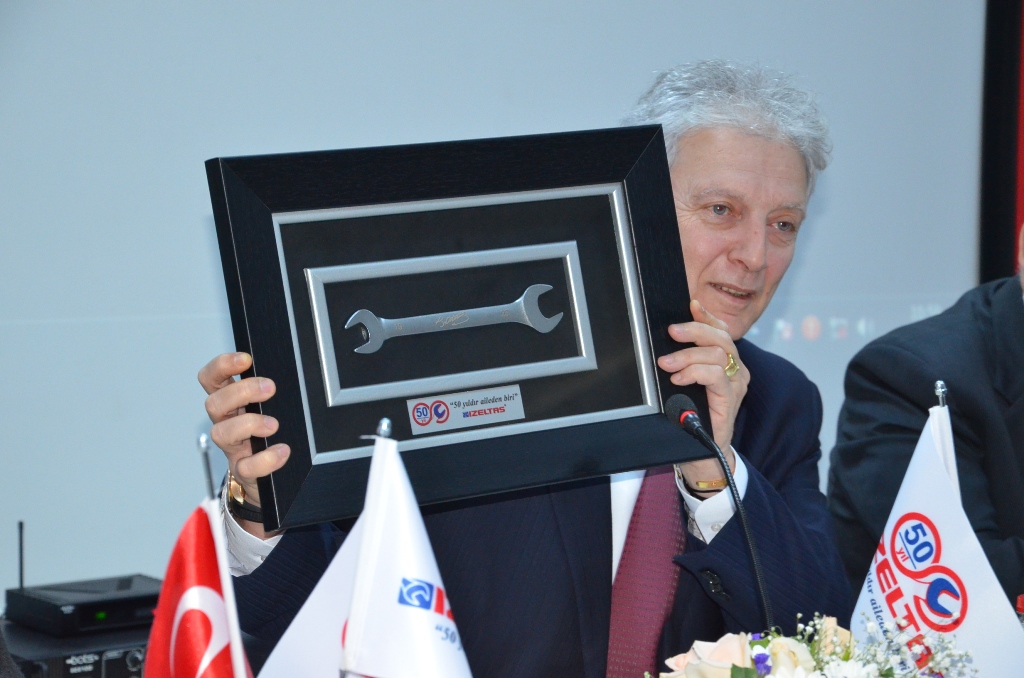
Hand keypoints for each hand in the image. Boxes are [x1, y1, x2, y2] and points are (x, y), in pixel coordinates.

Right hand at [199, 352, 289, 537]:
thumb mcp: (270, 406)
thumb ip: (271, 391)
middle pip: (214, 402)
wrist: (271, 477)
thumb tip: (299, 369)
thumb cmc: (270, 433)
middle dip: (242, 391)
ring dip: (249, 424)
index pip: (211, 378)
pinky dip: (265, 459)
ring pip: (221, 433)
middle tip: (270, 388)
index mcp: (231, 402)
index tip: (246, 359)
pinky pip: (246, 467)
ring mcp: (233, 448)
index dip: (222, 365)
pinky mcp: (244, 471)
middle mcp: (226, 422)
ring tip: (273, 425)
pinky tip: (282, 451)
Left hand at [657, 299, 749, 488]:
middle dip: (694, 330)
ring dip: (688, 355)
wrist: (700, 450)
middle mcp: (737, 370)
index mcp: (727, 362)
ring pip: (718, 354)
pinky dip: (695, 372)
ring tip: (666, 364)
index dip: (707, 316)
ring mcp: (736, 385)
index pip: (721, 331)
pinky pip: (716, 375)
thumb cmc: (690, 415)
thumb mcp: (684, 381)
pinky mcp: (731, 399)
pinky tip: (679, 378)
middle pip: (721, 337)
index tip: (691, 304)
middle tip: (671, 332)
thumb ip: (683, 361)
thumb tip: (667, 338)